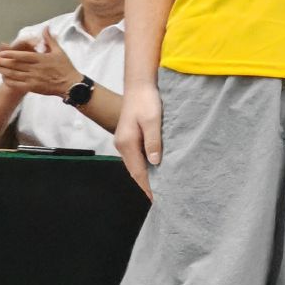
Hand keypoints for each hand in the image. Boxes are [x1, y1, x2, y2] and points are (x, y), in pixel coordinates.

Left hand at [0, 31, 81, 97]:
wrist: (71, 84)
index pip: (22, 56)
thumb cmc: (66, 67)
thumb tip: (46, 27)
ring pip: (14, 74)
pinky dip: (9, 81)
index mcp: (41, 59)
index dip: (10, 54)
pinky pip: (18, 84)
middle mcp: (35, 69)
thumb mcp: (59, 51)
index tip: (1, 53)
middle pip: (15, 65)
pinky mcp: (33, 88)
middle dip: (2, 62)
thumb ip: (49, 39)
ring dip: (3, 71)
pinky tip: (4, 78)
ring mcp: (33, 79)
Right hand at [115, 83, 163, 198]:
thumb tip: (155, 162)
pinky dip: (145, 165)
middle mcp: (123, 145)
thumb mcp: (152, 120)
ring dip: (146, 175)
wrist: (139, 85)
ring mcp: (125, 141)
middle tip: (161, 197)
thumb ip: (153, 141)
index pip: (138, 172)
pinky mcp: (129, 137)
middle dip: (146, 184)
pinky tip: (155, 168)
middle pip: (135, 170)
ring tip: (160, 186)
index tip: (156, 199)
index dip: (147, 186)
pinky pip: (136, 156)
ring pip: (135, 164)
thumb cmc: (146, 101)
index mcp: (127, 143)